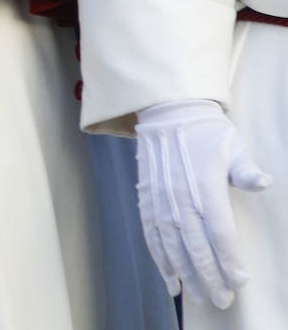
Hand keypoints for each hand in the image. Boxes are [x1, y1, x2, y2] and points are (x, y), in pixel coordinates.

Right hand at [134, 99, 270, 308]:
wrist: (167, 112)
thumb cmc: (207, 132)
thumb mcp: (233, 145)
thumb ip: (246, 170)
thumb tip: (265, 182)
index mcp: (204, 182)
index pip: (218, 229)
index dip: (229, 257)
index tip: (240, 280)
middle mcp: (179, 193)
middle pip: (194, 242)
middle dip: (208, 274)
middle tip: (221, 299)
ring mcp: (160, 196)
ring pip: (171, 242)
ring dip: (184, 272)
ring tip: (197, 295)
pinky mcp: (147, 197)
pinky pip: (151, 232)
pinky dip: (159, 257)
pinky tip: (169, 278)